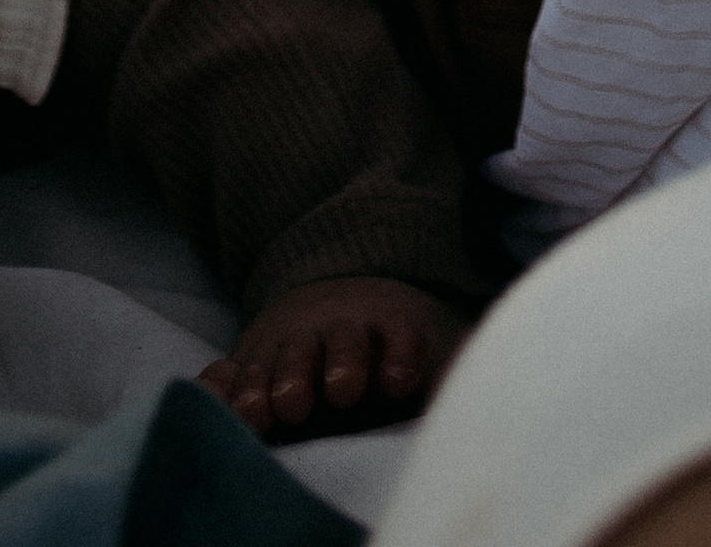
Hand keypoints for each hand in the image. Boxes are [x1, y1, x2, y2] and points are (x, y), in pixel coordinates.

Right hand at [203, 273, 471, 439]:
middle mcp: (339, 330)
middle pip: (338, 342)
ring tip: (269, 413)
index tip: (399, 381)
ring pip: (283, 356)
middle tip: (331, 395)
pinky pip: (231, 368)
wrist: (344, 298)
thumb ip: (462, 361)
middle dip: (335, 365)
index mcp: (391, 325)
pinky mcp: (253, 361)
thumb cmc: (401, 345)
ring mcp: (292, 342)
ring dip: (275, 381)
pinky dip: (221, 382)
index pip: (400, 336)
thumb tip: (496, 378)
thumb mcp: (439, 344)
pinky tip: (213, 394)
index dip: (400, 355)